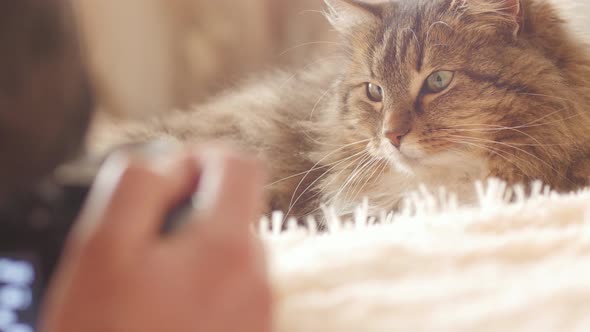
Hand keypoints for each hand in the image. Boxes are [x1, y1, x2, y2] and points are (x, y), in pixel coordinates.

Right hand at [39, 147, 271, 331]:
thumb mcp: (102, 250)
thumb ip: (139, 185)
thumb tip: (172, 162)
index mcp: (229, 249)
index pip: (240, 165)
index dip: (201, 155)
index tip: (169, 175)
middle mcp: (258, 280)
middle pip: (235, 212)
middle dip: (191, 212)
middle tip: (140, 245)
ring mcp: (258, 313)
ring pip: (230, 253)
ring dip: (192, 253)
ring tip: (146, 290)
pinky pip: (231, 290)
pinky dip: (200, 286)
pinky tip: (163, 313)